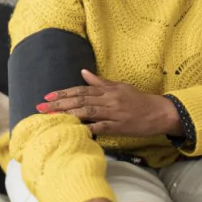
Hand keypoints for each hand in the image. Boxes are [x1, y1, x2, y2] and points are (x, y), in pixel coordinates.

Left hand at [37, 70, 183, 137]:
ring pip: (87, 111)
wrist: (160, 112)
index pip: (81, 90)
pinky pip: (101, 127)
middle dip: (59, 104)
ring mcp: (114, 113)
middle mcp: (109, 99)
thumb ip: (100, 81)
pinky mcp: (120, 126)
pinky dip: (88, 128)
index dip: (64, 93)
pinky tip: (75, 130)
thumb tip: (83, 72)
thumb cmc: (139, 100)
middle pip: (80, 100)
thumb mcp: (120, 87)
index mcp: (108, 90)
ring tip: (52, 117)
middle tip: (41, 107)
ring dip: (68, 114)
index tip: (47, 96)